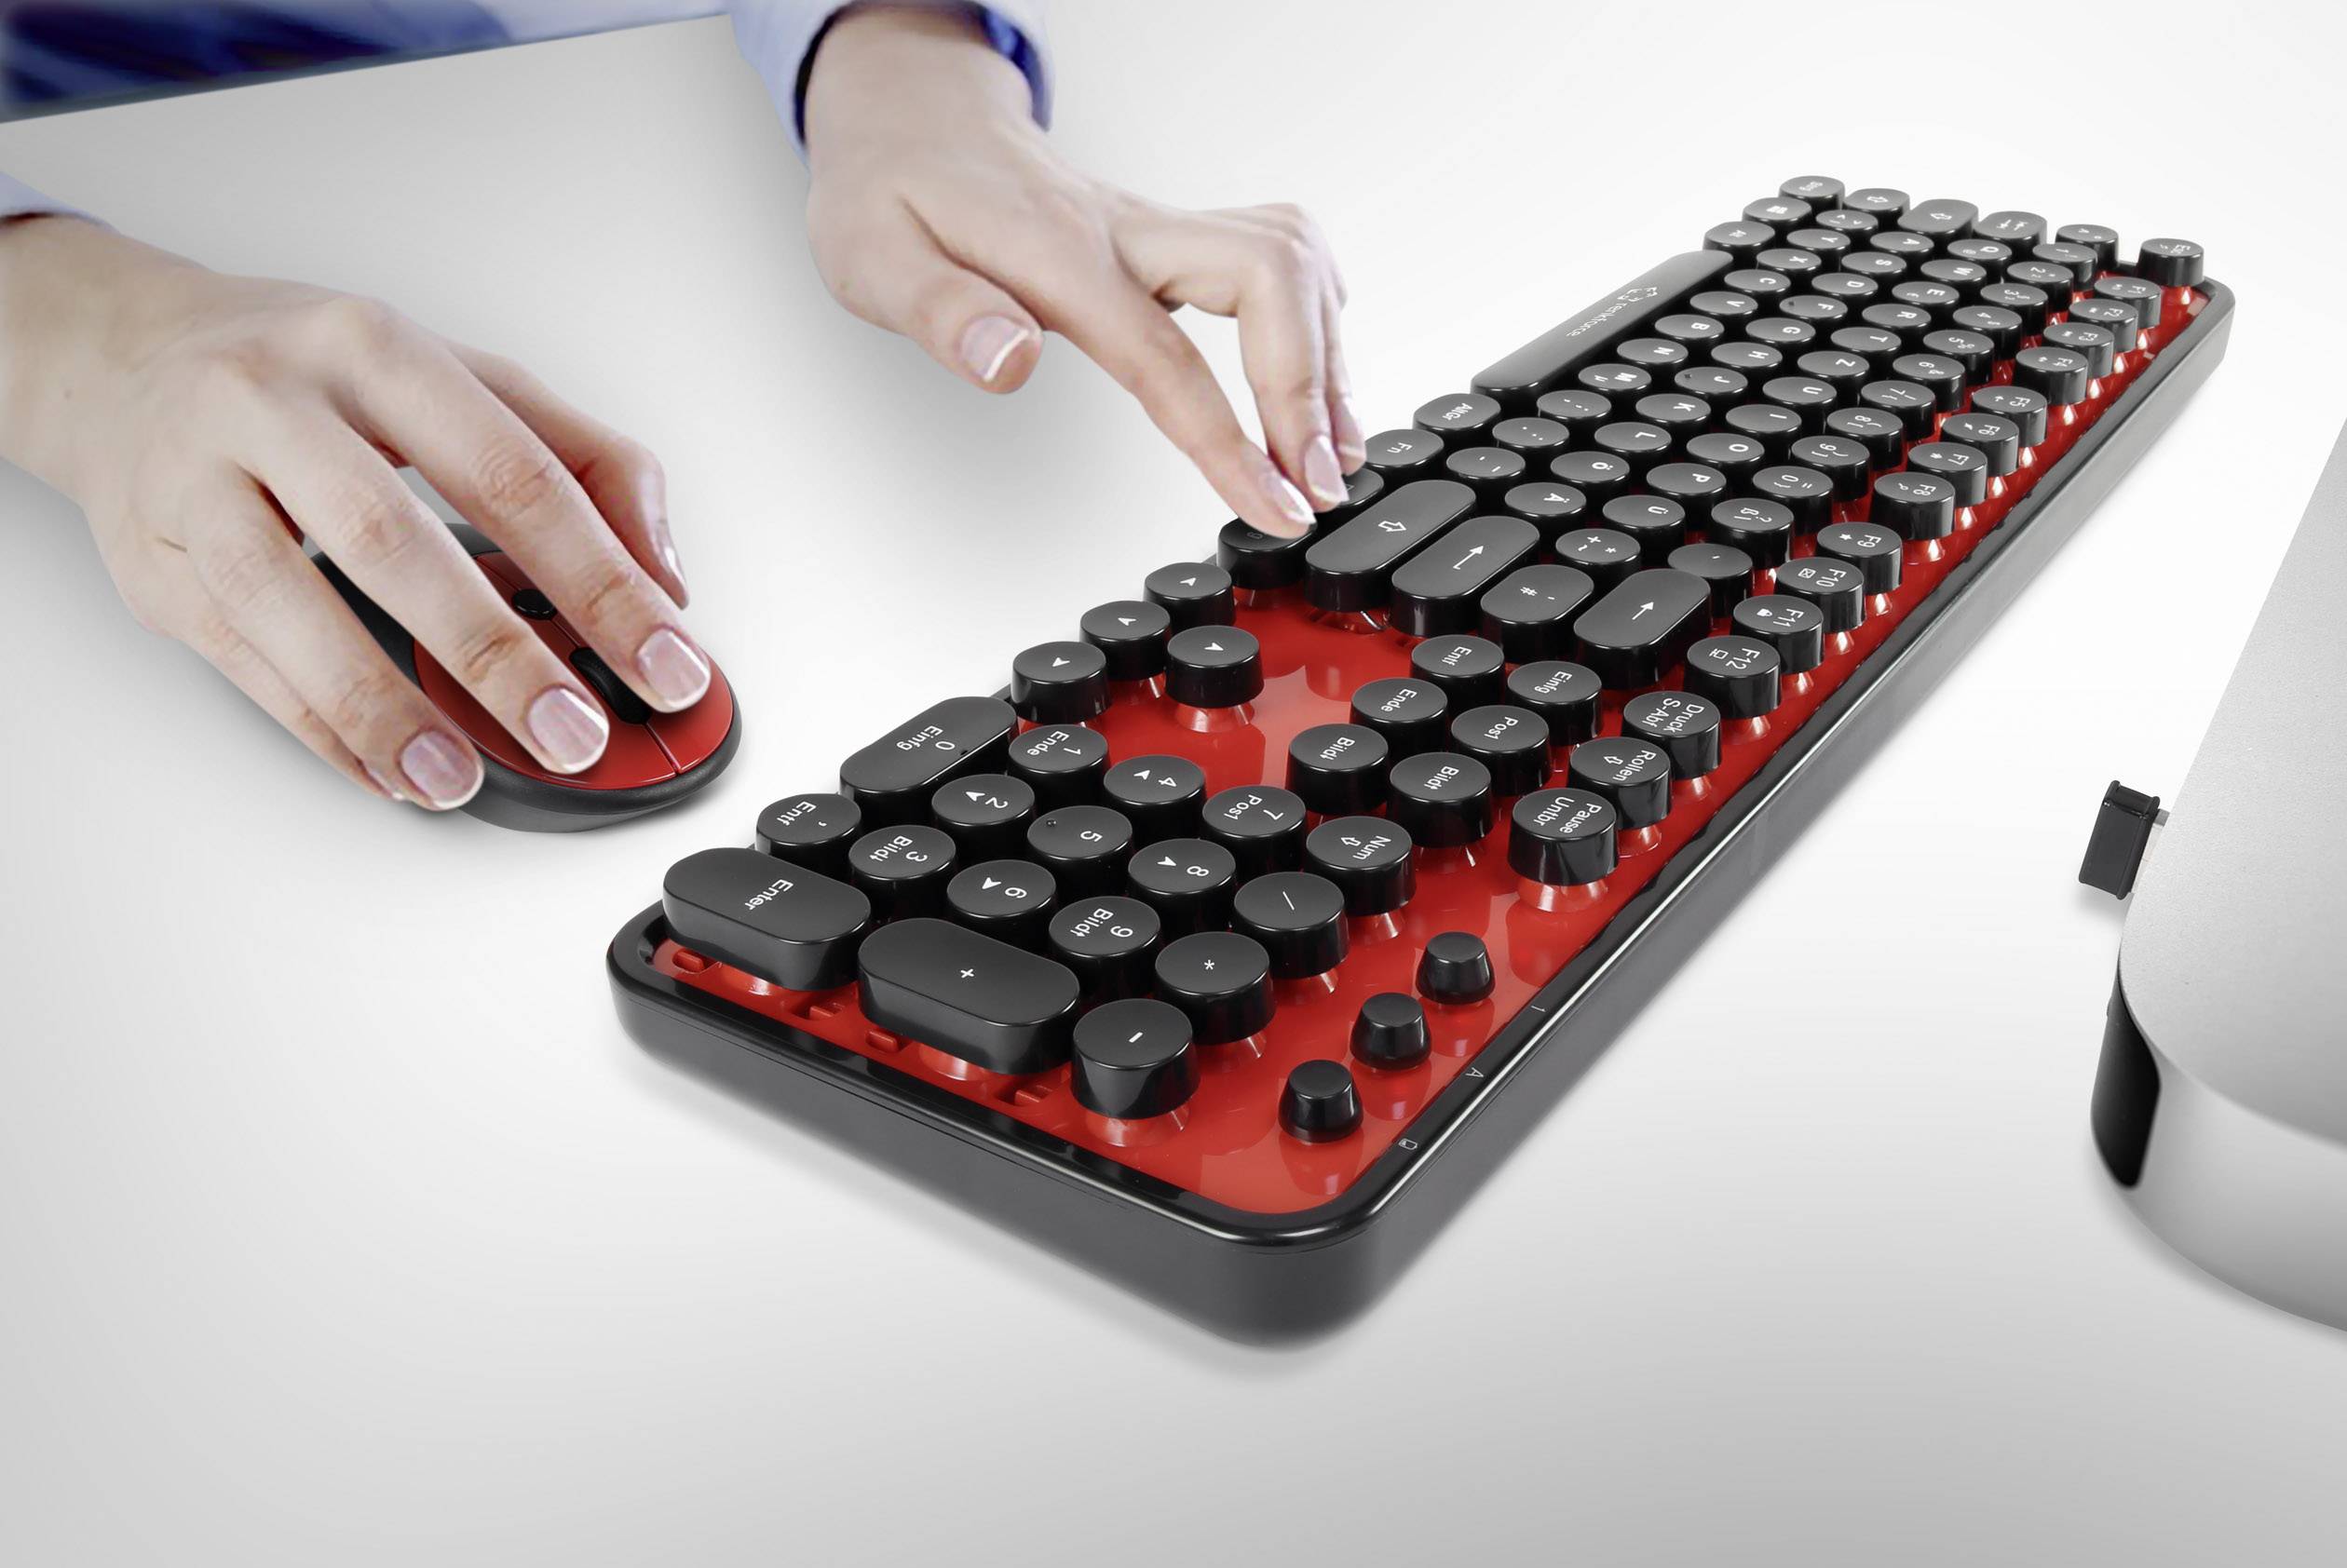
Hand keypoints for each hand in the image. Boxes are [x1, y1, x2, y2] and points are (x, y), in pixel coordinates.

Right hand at [0, 217, 702, 809]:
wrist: (124, 357)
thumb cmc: (313, 377)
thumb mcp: (458, 376)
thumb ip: (582, 457)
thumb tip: (661, 569)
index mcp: (377, 350)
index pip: (515, 475)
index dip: (601, 579)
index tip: (663, 659)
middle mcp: (274, 403)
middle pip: (396, 541)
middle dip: (496, 653)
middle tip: (573, 732)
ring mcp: (196, 482)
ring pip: (288, 605)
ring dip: (385, 706)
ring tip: (463, 778)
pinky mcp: (152, 562)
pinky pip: (238, 658)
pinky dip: (319, 727)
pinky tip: (387, 769)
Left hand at [802, 5, 1360, 540]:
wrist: (911, 121)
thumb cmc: (890, 195)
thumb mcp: (873, 261)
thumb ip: (942, 314)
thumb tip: (1008, 365)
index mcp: (1060, 255)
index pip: (1167, 356)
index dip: (1232, 441)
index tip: (1277, 507)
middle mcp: (1129, 229)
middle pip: (1270, 277)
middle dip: (1310, 389)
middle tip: (1318, 485)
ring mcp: (1161, 226)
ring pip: (1292, 259)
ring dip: (1327, 357)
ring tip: (1333, 452)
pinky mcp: (1176, 234)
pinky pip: (1280, 259)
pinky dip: (1314, 324)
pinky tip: (1314, 384)